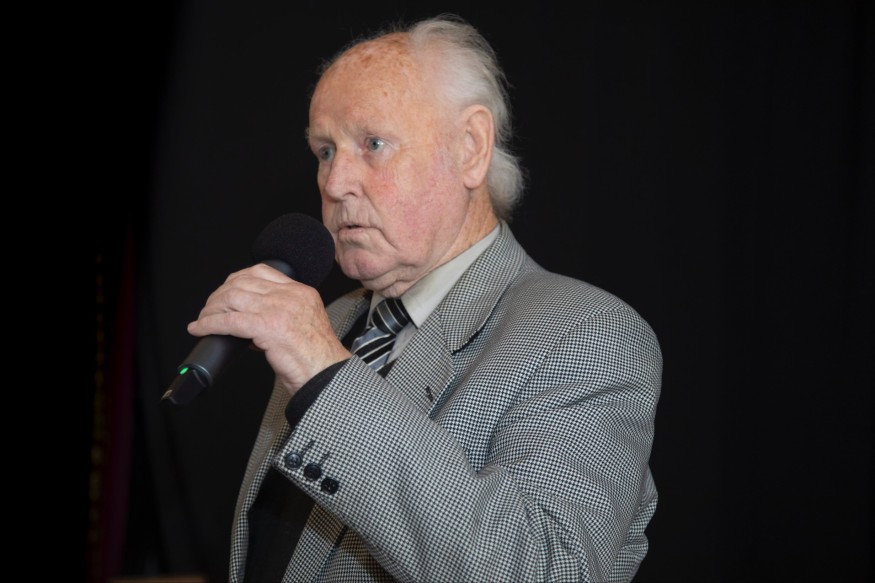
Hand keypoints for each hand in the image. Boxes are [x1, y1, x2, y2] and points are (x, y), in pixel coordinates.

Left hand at [187, 263, 350, 394]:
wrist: (326, 374)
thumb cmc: (317, 358)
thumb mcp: (303, 325)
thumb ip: (281, 315)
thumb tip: (249, 322)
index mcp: (301, 292)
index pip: (262, 271)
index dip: (236, 279)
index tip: (225, 290)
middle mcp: (290, 296)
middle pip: (242, 283)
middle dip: (219, 295)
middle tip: (209, 308)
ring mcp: (279, 309)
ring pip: (232, 298)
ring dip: (211, 309)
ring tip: (203, 319)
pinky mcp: (267, 327)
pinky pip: (229, 321)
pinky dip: (209, 324)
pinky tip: (199, 329)